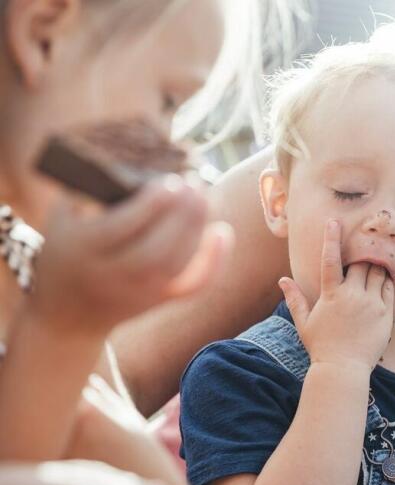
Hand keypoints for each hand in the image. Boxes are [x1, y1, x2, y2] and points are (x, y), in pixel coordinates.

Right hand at [28, 177, 233, 336]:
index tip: (169, 181)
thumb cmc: (67, 250)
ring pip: (177, 264)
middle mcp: (113, 274)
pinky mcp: (160, 300)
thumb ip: (90, 186)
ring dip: (197, 226)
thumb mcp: (63, 217)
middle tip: (193, 184)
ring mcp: (140, 292)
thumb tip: (132, 152)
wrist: (66, 314)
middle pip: (156, 250)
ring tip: (204, 194)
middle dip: (181, 215)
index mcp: (84, 249)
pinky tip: (222, 231)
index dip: (151, 204)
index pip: (123, 227)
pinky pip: (193, 285)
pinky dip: (213, 261)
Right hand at [278, 219, 394, 370]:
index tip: (334, 222)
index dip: (332, 238)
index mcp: (331, 295)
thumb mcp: (304, 322)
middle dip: (362, 255)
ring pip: (377, 272)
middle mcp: (352, 295)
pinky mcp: (385, 313)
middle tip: (362, 251)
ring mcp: (371, 303)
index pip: (331, 259)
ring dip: (376, 265)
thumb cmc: (321, 346)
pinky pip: (389, 287)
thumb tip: (282, 280)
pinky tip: (383, 280)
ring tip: (374, 264)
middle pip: (361, 262)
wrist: (344, 369)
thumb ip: (294, 299)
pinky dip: (386, 280)